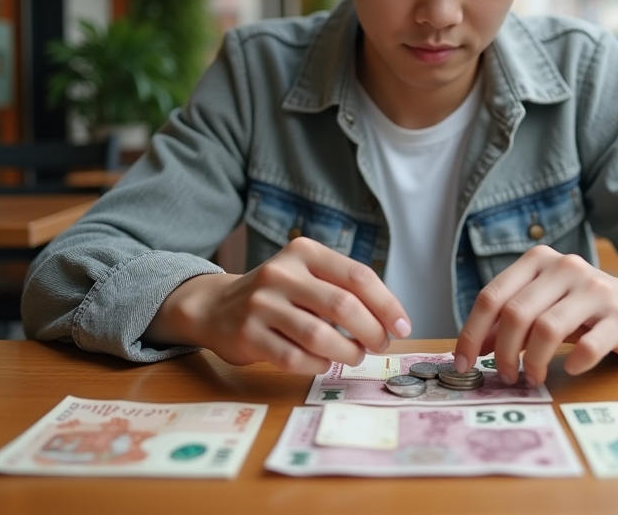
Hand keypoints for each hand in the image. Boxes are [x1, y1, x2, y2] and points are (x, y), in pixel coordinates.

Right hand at [146, 237, 410, 374]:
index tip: (403, 327)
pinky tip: (323, 362)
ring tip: (354, 356)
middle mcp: (280, 273)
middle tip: (379, 345)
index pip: (358, 276)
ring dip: (347, 352)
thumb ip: (342, 287)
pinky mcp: (248, 335)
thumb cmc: (277, 294)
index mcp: (303, 252)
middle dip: (371, 331)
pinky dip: (317, 364)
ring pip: (319, 335)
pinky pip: (294, 358)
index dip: (387, 305)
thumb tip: (391, 321)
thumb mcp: (306, 274)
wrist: (214, 307)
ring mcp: (260, 304)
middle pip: (342, 305)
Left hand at [452, 245, 617, 385]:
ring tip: (533, 377)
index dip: (472, 333)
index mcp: (538, 260)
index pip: (491, 296)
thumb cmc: (583, 309)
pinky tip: (571, 368)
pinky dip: (575, 362)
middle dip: (503, 352)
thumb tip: (474, 348)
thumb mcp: (543, 306)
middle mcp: (565, 267)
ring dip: (533, 362)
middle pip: (516, 313)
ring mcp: (595, 290)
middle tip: (504, 376)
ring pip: (547, 329)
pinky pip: (589, 345)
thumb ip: (508, 321)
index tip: (463, 363)